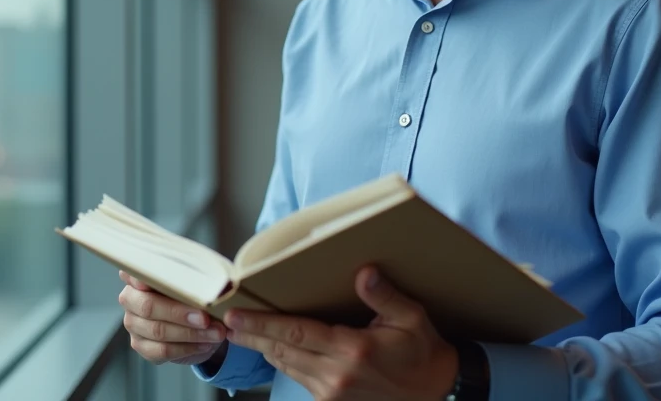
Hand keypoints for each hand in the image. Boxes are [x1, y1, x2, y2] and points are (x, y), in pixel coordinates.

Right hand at [117, 270, 227, 366]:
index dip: (142, 278)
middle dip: (179, 313)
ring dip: (190, 333)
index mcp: (140, 273)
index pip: (133, 272)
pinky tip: (204, 343)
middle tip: (205, 318)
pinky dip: (187, 348)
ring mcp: (133, 323)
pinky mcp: (141, 345)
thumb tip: (216, 285)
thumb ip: (197, 278)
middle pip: (148, 305)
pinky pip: (162, 350)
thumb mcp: (198, 281)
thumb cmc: (195, 294)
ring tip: (215, 333)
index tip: (156, 282)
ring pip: (157, 331)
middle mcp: (131, 297)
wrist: (200, 323)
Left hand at [223, 266, 457, 399]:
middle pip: (282, 350)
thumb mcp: (412, 318)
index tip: (237, 316)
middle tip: (225, 322)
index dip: (263, 324)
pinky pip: (299, 378)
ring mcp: (332, 393)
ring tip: (241, 332)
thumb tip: (364, 273)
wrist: (435, 393)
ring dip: (263, 348)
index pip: (296, 333)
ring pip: (286, 365)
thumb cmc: (421, 351)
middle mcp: (337, 375)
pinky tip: (273, 348)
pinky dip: (283, 360)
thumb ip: (385, 296)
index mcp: (353, 350)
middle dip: (252, 335)